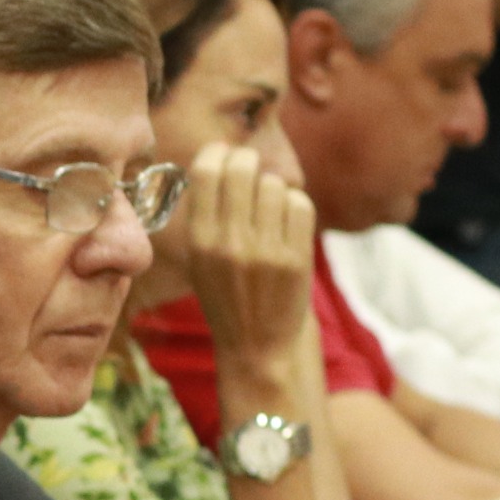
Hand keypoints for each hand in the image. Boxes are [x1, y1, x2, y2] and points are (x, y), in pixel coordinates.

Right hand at [178, 140, 315, 379]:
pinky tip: (287, 222)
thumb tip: (223, 158)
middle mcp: (229, 243)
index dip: (218, 153)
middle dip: (249, 162)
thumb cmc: (227, 296)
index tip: (225, 156)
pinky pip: (300, 204)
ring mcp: (264, 251)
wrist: (257, 346)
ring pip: (274, 184)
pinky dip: (295, 206)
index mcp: (199, 241)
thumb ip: (206, 214)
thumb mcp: (199, 260)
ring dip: (274, 189)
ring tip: (270, 208)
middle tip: (252, 170)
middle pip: (243, 168)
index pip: (206, 171)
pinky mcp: (296, 259)